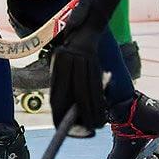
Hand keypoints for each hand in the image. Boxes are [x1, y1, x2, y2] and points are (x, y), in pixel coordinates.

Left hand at [44, 21, 106, 138]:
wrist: (86, 27)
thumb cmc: (69, 49)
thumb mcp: (60, 63)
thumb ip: (62, 83)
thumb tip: (66, 111)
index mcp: (58, 65)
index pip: (57, 95)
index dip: (59, 113)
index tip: (60, 127)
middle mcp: (71, 62)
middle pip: (76, 95)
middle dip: (80, 116)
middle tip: (83, 131)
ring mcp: (85, 62)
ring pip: (89, 92)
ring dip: (94, 112)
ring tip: (95, 126)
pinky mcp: (97, 63)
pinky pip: (98, 87)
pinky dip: (100, 101)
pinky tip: (101, 111)